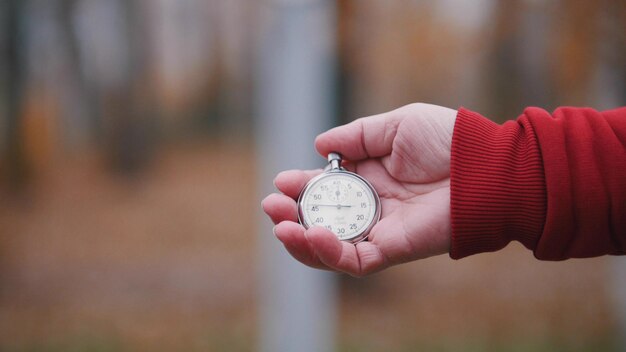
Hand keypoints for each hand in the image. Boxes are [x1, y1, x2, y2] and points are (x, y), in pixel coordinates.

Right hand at [262, 103, 456, 275]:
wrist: (486, 166)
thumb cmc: (447, 141)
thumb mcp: (395, 126)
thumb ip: (357, 137)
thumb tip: (318, 145)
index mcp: (371, 177)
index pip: (327, 188)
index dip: (301, 186)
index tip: (282, 180)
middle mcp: (372, 206)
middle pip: (322, 219)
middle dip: (292, 214)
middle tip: (272, 205)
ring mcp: (380, 230)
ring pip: (331, 246)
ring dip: (301, 239)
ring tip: (280, 225)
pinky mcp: (392, 250)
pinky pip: (354, 260)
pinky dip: (329, 252)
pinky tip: (313, 234)